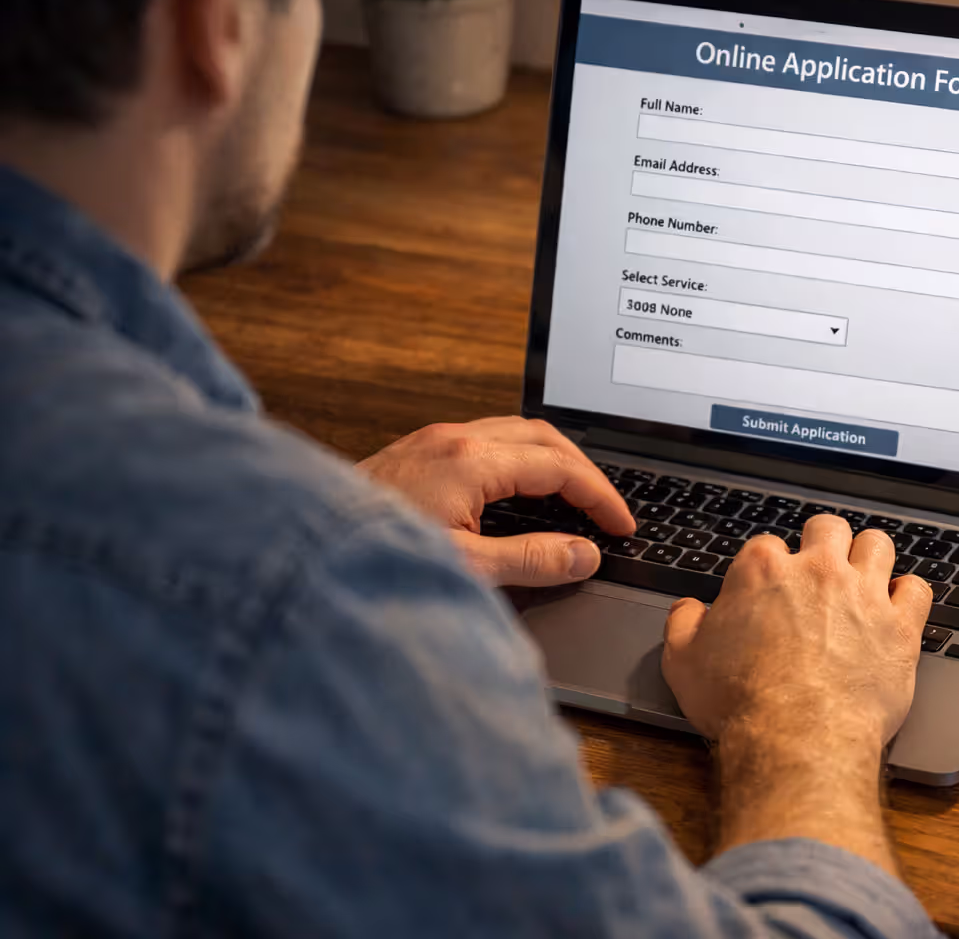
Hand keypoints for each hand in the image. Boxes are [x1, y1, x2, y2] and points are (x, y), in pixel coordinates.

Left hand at [357, 417, 634, 587]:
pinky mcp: (415, 451)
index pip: (559, 467)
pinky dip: (520, 460)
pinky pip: (487, 440)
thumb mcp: (465, 568)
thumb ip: (531, 559)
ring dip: (553, 461)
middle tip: (606, 510)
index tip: (620, 525)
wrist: (294, 546)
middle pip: (544, 438)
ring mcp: (432, 441)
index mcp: (472, 461)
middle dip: (584, 472)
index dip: (599, 496)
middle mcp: (453, 439)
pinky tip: (521, 492)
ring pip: (515, 433)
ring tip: (574, 499)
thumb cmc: (370, 558)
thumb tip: (583, 555)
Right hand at [662, 514, 931, 744]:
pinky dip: (908, 595)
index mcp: (762, 572)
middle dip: (823, 543)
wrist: (797, 739)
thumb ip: (682, 625)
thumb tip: (687, 610)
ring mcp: (863, 595)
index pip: (767, 545)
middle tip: (819, 569)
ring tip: (862, 577)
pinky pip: (916, 589)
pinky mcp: (899, 626)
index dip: (767, 567)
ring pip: (877, 544)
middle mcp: (817, 571)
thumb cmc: (742, 703)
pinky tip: (897, 607)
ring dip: (868, 556)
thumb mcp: (683, 663)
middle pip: (827, 528)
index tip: (768, 589)